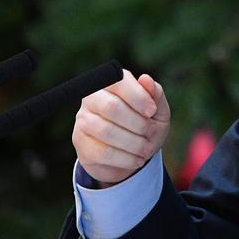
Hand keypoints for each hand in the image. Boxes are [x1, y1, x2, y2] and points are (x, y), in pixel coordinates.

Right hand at [72, 69, 170, 186]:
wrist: (131, 156)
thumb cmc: (145, 125)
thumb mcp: (158, 111)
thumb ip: (155, 94)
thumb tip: (146, 79)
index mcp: (111, 83)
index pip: (118, 82)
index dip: (138, 96)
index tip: (152, 111)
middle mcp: (92, 98)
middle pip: (111, 107)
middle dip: (138, 123)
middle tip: (152, 132)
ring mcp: (83, 121)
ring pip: (106, 131)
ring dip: (134, 143)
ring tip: (147, 149)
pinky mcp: (81, 144)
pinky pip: (103, 152)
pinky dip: (126, 158)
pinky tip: (137, 160)